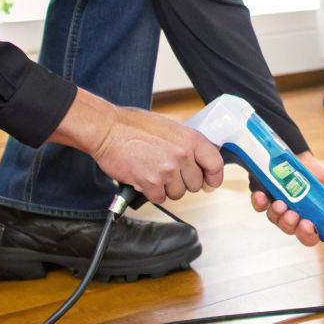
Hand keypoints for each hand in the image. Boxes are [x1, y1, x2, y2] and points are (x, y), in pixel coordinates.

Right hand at [49, 89, 223, 203]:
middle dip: (184, 182)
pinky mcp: (150, 182)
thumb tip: (200, 157)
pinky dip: (152, 193)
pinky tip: (145, 180)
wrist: (107, 130)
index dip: (214, 177)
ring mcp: (167, 169)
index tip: (210, 183)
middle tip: (169, 174)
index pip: (216, 164)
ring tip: (154, 173)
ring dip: (167, 188)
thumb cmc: (134, 125)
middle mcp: (182, 154)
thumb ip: (187, 143)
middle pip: (196, 184)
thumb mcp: (170, 126)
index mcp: (191, 139)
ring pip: (178, 193)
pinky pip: (160, 198)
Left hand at [251, 154, 323, 246]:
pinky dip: (259, 203)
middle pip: (290, 229)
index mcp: (308, 215)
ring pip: (274, 219)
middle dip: (290, 225)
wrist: (292, 152)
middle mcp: (291, 214)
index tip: (309, 225)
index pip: (309, 235)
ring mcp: (276, 207)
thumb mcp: (322, 178)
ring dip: (277, 214)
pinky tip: (261, 196)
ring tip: (280, 204)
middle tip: (293, 215)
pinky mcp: (261, 197)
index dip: (308, 235)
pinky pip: (258, 206)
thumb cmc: (308, 169)